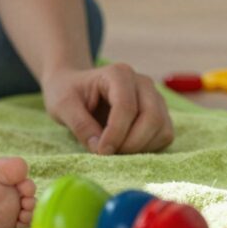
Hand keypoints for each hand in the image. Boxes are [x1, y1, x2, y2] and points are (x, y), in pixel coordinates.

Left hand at [43, 63, 173, 154]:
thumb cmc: (67, 92)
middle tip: (108, 154)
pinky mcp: (160, 114)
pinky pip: (164, 136)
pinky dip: (148, 148)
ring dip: (140, 148)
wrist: (74, 87)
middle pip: (152, 117)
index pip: (126, 106)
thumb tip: (100, 149)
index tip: (100, 151)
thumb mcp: (62, 105)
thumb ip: (79, 125)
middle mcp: (142, 83)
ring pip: (162, 129)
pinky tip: (125, 147)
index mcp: (118, 74)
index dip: (116, 133)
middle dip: (131, 143)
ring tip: (113, 150)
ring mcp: (155, 98)